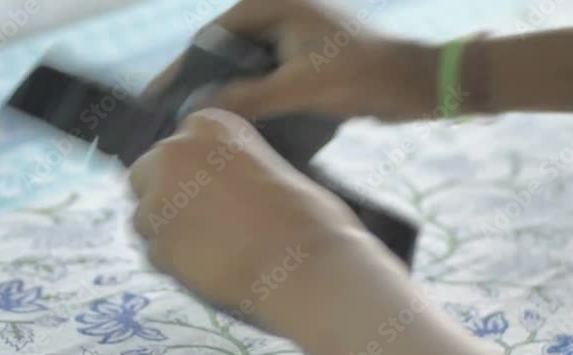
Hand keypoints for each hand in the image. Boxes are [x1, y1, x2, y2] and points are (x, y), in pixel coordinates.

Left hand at [129, 108, 388, 336]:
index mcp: (207, 124)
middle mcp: (173, 153)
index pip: (174, 147)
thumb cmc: (305, 216)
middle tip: (202, 224)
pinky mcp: (156, 245)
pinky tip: (211, 269)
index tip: (210, 195)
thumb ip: (227, 169)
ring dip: (168, 234)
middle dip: (166, 198)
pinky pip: (155, 255)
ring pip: (145, 219)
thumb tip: (210, 191)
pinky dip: (176, 265)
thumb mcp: (266, 165)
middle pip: (145, 176)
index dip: (188, 175)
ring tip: (212, 250)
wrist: (305, 264)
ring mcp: (159, 200)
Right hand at [145, 0, 437, 121]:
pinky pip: (264, 79)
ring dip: (224, 93)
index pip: (212, 35)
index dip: (182, 66)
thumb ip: (249, 96)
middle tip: (171, 114)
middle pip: (224, 52)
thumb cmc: (362, 75)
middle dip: (199, 83)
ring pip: (243, 68)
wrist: (414, 84)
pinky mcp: (306, 60)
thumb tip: (201, 111)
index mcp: (276, 6)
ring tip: (196, 123)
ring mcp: (294, 38)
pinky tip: (236, 125)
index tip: (158, 95)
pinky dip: (249, 99)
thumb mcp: (299, 87)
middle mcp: (281, 15)